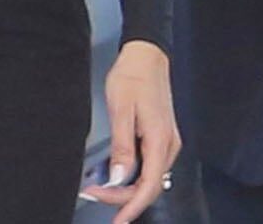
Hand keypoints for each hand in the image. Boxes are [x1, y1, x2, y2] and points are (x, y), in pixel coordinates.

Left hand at [79, 40, 181, 223]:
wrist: (146, 55)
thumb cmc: (132, 78)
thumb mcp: (121, 111)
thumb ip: (122, 147)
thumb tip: (120, 179)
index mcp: (160, 139)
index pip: (149, 185)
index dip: (132, 207)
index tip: (117, 221)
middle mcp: (168, 145)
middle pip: (150, 186)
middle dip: (123, 198)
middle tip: (93, 193)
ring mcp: (167, 141)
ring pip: (150, 178)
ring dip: (126, 188)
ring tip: (99, 186)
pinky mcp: (161, 137)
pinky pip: (149, 166)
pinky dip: (132, 176)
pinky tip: (115, 174)